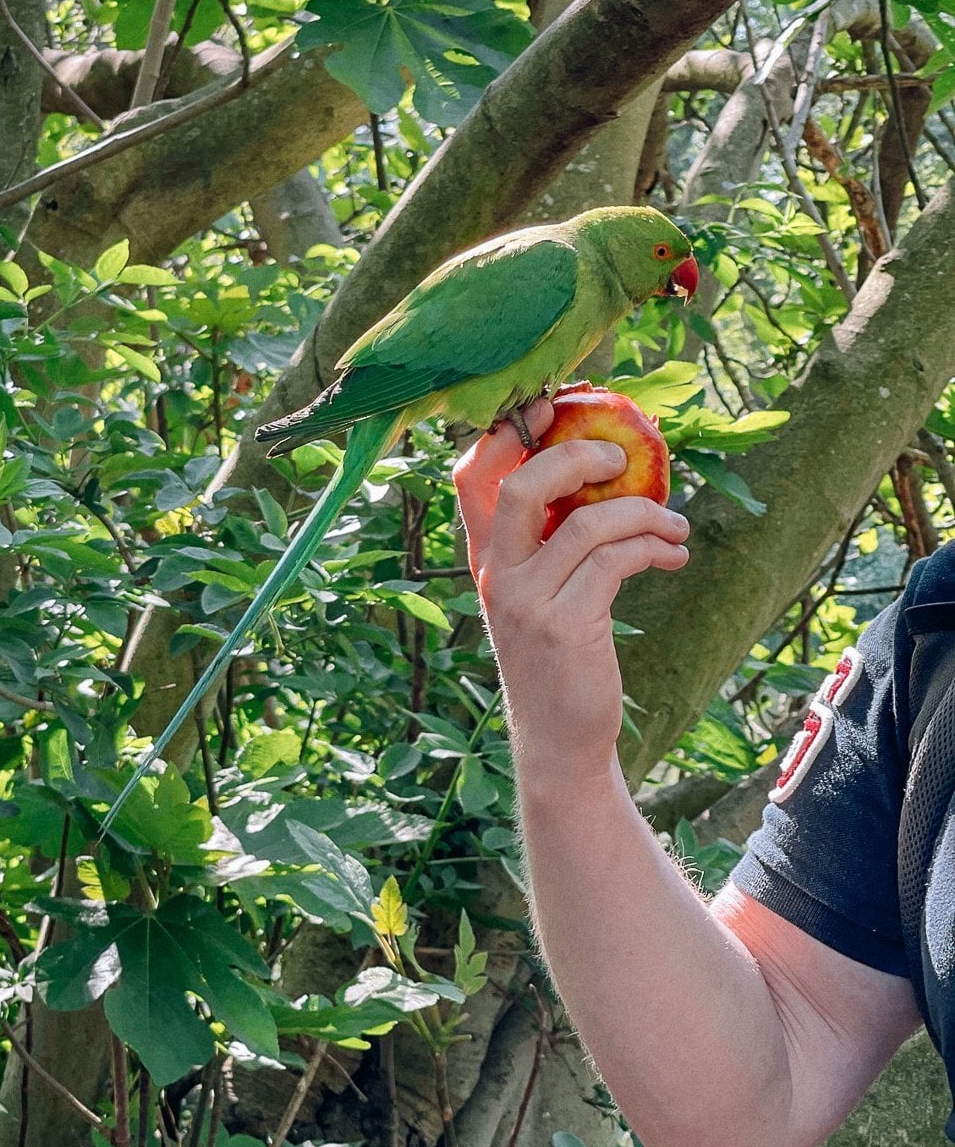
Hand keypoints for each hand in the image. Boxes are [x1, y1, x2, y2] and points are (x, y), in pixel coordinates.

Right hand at [452, 405, 689, 780]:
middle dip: (577, 456)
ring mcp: (528, 601)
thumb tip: (604, 474)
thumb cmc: (558, 659)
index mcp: (485, 558)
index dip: (506, 433)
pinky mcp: (567, 626)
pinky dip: (653, 547)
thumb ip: (548, 542)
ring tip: (675, 524)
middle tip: (622, 457)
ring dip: (644, 513)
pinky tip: (674, 554)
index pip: (471, 477)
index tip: (552, 406)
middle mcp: (497, 574)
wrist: (561, 740)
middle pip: (522, 485)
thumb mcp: (538, 595)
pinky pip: (616, 561)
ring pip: (588, 523)